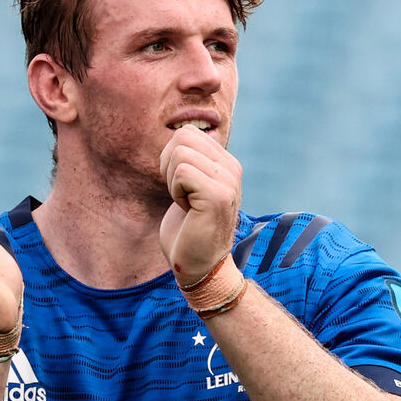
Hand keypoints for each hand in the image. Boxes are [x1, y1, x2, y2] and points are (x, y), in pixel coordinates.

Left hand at [158, 125, 242, 283]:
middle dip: (168, 165)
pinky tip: (188, 210)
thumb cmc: (188, 231)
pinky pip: (181, 172)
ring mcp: (228, 181)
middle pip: (182, 136)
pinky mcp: (218, 195)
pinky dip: (175, 192)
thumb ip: (191, 161)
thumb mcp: (190, 187)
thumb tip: (179, 134)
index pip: (187, 133)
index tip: (182, 187)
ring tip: (186, 203)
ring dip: (171, 181)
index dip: (171, 158)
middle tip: (181, 195)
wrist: (201, 267)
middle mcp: (232, 168)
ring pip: (179, 152)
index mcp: (226, 163)